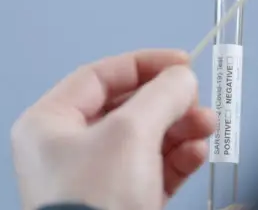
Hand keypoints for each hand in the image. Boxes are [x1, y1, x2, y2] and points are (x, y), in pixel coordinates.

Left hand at [11, 49, 215, 209]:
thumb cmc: (97, 199)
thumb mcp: (129, 133)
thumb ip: (160, 95)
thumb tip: (182, 78)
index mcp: (50, 123)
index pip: (99, 76)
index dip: (143, 64)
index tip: (181, 62)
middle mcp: (67, 147)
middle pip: (125, 108)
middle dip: (167, 103)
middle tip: (198, 102)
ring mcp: (93, 176)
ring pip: (142, 138)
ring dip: (178, 130)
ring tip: (207, 127)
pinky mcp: (118, 200)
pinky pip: (150, 168)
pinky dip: (176, 158)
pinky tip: (198, 152)